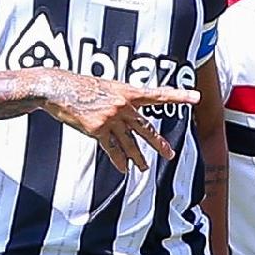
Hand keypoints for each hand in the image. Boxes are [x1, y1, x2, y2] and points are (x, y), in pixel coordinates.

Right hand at [40, 73, 200, 172]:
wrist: (59, 88)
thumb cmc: (82, 85)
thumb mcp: (107, 86)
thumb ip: (123, 100)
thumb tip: (132, 112)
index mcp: (128, 92)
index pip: (158, 94)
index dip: (178, 96)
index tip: (196, 97)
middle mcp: (123, 105)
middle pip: (146, 128)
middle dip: (158, 144)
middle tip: (169, 154)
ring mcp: (111, 118)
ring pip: (129, 142)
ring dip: (138, 157)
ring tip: (144, 167)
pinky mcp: (97, 129)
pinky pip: (112, 149)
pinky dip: (119, 160)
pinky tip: (125, 168)